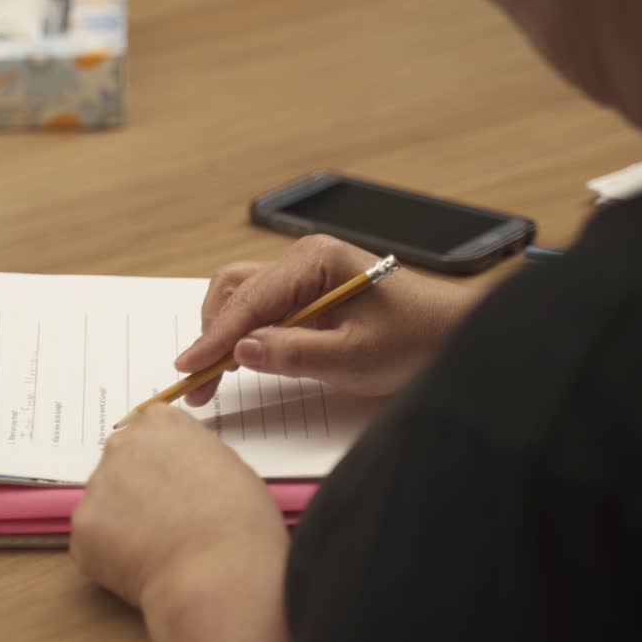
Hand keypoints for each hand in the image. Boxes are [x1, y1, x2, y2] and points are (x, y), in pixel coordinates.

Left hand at [70, 403, 288, 610]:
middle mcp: (121, 446)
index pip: (151, 430)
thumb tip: (183, 476)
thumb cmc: (240, 522)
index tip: (177, 483)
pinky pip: (94, 539)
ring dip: (123, 521)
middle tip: (166, 519)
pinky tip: (140, 567)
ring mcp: (96, 486)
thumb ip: (196, 460)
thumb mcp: (230, 468)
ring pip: (105, 502)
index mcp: (161, 423)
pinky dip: (111, 554)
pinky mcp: (82, 528)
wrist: (216, 572)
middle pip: (121, 462)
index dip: (164, 460)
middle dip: (137, 487)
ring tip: (157, 549)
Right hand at [175, 234, 482, 405]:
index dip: (213, 338)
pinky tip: (244, 359)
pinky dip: (245, 332)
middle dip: (213, 335)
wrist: (452, 335)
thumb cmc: (414, 340)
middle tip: (201, 382)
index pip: (248, 301)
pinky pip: (263, 307)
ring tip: (216, 374)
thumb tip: (241, 351)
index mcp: (316, 261)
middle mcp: (304, 259)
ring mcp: (305, 273)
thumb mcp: (354, 358)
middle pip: (234, 291)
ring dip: (225, 332)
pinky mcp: (308, 292)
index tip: (189, 369)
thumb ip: (295, 353)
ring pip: (242, 297)